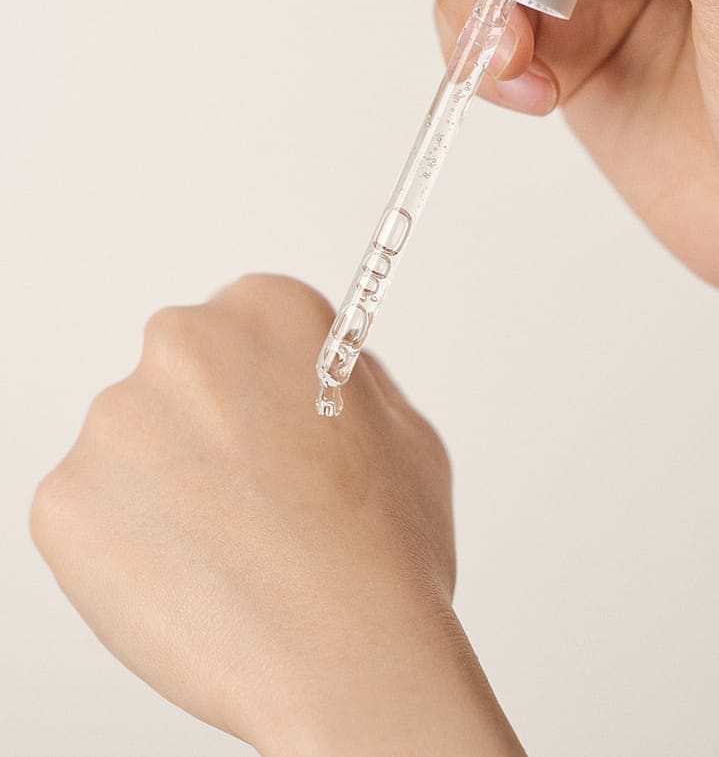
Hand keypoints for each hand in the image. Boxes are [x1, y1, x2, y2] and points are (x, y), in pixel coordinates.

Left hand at [30, 275, 523, 754]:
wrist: (345, 652)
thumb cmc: (387, 548)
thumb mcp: (409, 435)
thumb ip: (353, 383)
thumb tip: (313, 378)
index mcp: (270, 310)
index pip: (250, 325)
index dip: (269, 386)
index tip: (275, 425)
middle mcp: (182, 342)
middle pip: (186, 373)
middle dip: (213, 422)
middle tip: (258, 493)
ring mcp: (115, 420)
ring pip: (136, 442)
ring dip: (170, 482)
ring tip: (231, 548)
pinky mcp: (64, 499)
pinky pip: (95, 508)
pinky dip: (130, 540)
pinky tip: (191, 575)